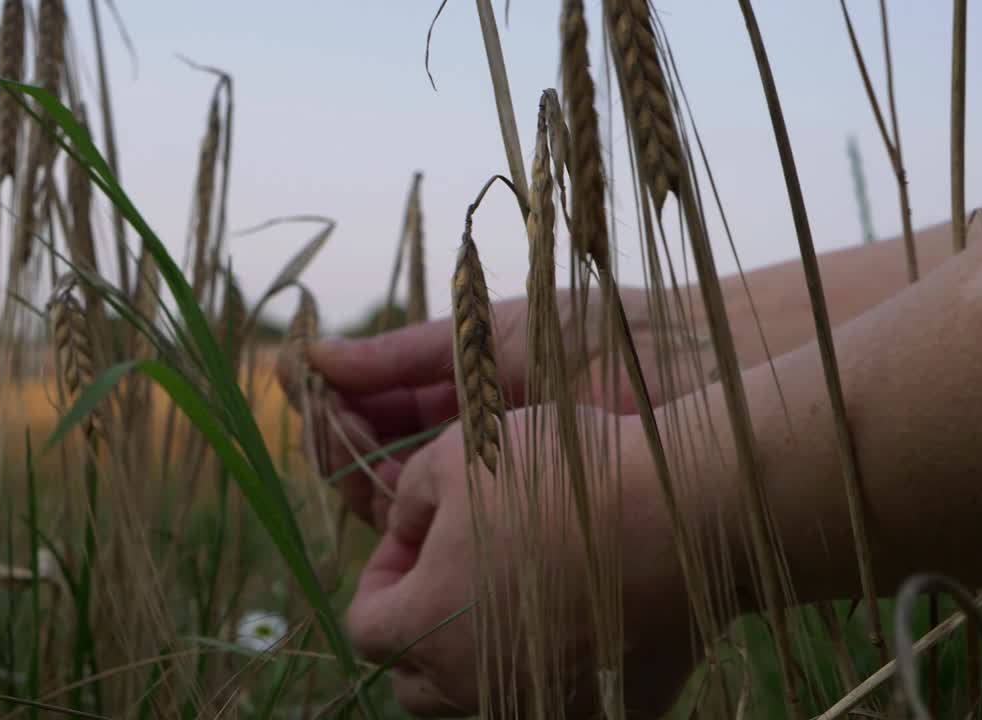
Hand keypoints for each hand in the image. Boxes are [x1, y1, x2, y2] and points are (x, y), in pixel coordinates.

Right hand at [290, 289, 694, 530]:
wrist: (678, 369)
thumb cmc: (590, 336)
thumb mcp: (483, 336)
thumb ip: (399, 354)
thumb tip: (312, 353)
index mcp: (461, 399)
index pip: (377, 409)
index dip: (336, 400)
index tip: (304, 379)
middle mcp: (466, 451)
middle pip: (375, 457)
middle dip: (338, 435)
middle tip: (325, 414)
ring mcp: (484, 493)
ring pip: (392, 498)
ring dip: (355, 468)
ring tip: (347, 433)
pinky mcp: (504, 532)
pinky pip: (431, 528)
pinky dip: (394, 505)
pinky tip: (382, 477)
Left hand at [347, 407, 697, 715]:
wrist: (679, 510)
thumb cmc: (554, 475)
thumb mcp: (453, 456)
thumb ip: (406, 500)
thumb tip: (405, 531)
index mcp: (424, 625)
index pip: (365, 625)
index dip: (383, 575)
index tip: (421, 536)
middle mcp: (472, 683)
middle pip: (414, 681)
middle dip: (420, 628)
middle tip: (457, 569)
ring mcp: (541, 705)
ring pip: (478, 699)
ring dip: (478, 657)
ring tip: (511, 594)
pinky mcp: (605, 712)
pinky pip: (556, 703)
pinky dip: (551, 674)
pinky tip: (574, 620)